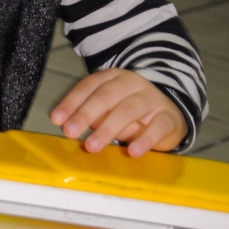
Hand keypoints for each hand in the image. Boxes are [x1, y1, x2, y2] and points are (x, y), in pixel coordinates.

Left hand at [50, 69, 186, 156]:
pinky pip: (157, 127)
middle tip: (70, 132)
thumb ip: (93, 116)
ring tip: (92, 146)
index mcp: (113, 78)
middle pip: (106, 96)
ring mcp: (151, 99)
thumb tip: (71, 127)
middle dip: (85, 114)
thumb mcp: (109, 109)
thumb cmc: (132, 111)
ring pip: (128, 110)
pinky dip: (145, 140)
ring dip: (108, 129)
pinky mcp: (168, 117)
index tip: (57, 119)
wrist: (171, 113)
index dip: (72, 102)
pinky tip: (133, 151)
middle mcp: (132, 84)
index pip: (89, 86)